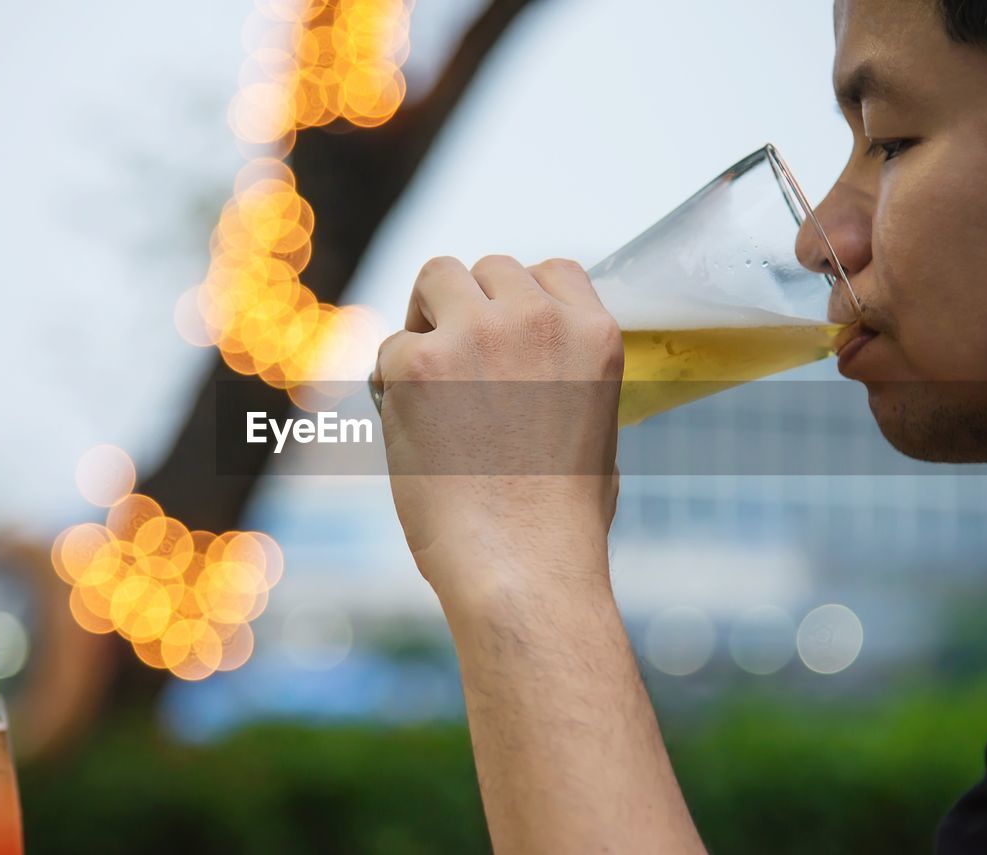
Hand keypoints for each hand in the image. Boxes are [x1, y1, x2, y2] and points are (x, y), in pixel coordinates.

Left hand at [373, 255, 622, 608]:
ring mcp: (477, 334)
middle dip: (468, 306)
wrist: (521, 567)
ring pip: (436, 276)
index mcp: (593, 333)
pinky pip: (391, 345)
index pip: (552, 271)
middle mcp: (539, 319)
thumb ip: (566, 377)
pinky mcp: (419, 362)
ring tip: (423, 372)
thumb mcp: (596, 429)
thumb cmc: (560, 524)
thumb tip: (530, 370)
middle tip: (454, 359)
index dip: (519, 299)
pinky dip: (391, 380)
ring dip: (427, 316)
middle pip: (490, 269)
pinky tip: (404, 424)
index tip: (501, 331)